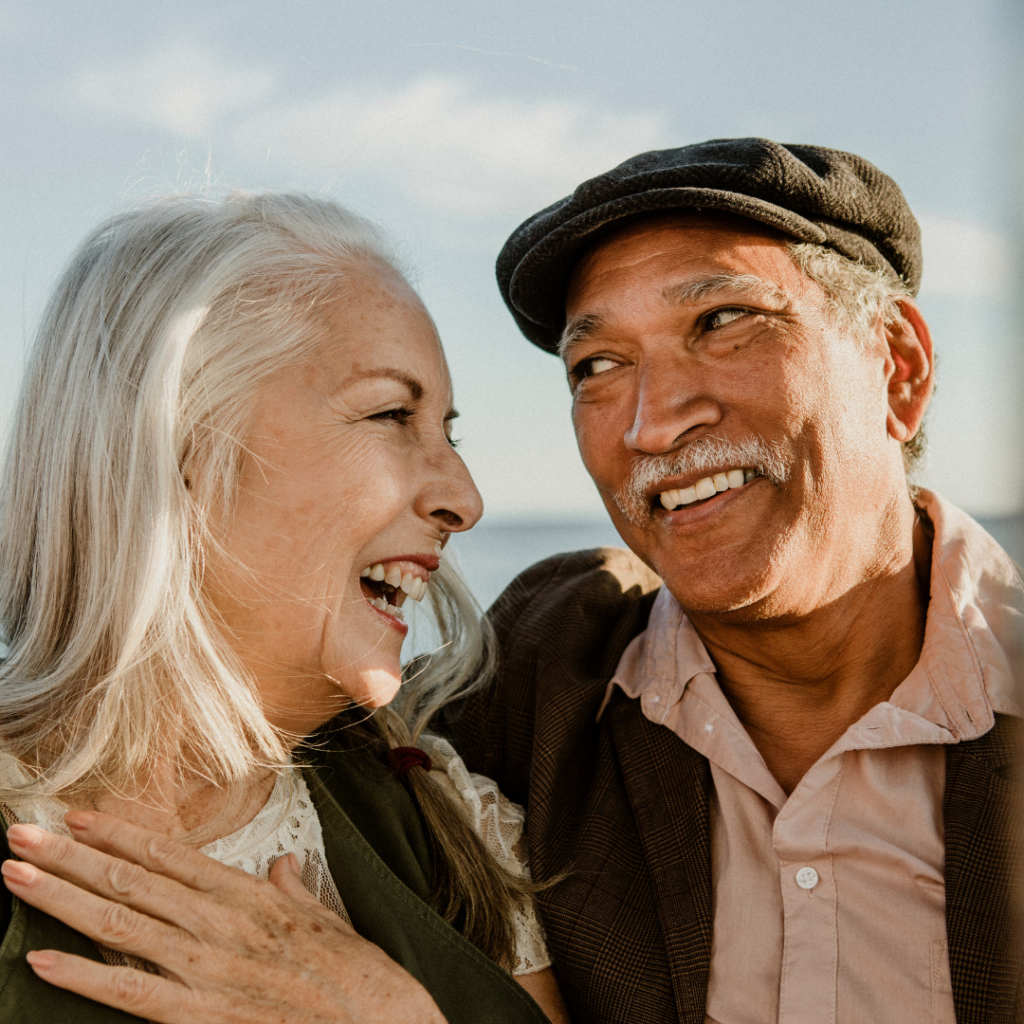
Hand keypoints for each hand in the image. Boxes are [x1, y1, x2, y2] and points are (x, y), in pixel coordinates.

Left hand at [2, 812, 445, 1023]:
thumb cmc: (362, 981)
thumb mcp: (331, 922)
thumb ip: (297, 891)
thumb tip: (282, 865)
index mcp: (252, 897)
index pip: (172, 856)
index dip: (119, 835)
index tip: (78, 817)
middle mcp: (223, 924)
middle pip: (133, 882)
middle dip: (71, 856)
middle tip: (20, 832)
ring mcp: (210, 970)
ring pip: (121, 925)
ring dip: (62, 898)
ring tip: (16, 875)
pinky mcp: (203, 1018)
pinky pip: (130, 994)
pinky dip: (82, 975)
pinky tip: (42, 958)